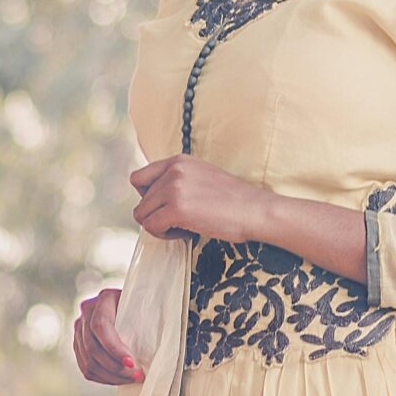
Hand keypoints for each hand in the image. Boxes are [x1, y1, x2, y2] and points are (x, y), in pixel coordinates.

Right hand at [72, 287, 141, 384]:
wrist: (133, 304)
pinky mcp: (78, 345)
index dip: (114, 348)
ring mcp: (79, 329)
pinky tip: (120, 379)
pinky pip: (86, 368)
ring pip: (88, 362)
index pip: (100, 326)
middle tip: (137, 375)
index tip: (132, 363)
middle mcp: (86, 313)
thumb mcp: (146, 306)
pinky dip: (103, 378)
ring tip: (131, 379)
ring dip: (111, 376)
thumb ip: (146, 319)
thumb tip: (154, 347)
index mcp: (104, 298)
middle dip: (116, 367)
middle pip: (93, 348)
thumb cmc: (144, 306)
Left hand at [129, 152, 276, 244]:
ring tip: (184, 227)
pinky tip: (187, 233)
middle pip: (140, 201)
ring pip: (142, 215)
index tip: (165, 207)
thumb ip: (177, 180)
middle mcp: (173, 170)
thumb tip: (154, 198)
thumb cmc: (234, 200)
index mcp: (178, 160)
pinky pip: (151, 227)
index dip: (147, 198)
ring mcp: (173, 189)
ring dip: (160, 226)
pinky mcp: (176, 209)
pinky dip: (165, 235)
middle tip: (181, 221)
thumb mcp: (202, 177)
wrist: (255, 210)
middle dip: (157, 215)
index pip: (139, 178)